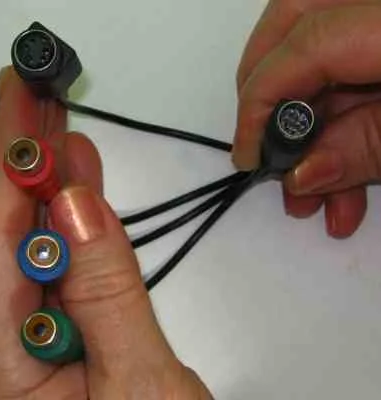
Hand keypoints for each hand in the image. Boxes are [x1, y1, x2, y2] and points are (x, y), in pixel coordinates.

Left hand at [0, 67, 211, 399]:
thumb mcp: (144, 387)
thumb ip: (109, 296)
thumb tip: (81, 207)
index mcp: (3, 373)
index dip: (7, 170)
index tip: (22, 111)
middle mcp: (0, 357)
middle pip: (2, 240)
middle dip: (18, 164)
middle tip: (31, 99)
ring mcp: (25, 349)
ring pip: (30, 251)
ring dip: (46, 189)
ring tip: (57, 132)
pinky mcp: (55, 341)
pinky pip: (54, 271)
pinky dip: (69, 226)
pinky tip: (77, 194)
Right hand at [233, 0, 380, 237]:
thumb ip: (369, 149)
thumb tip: (301, 174)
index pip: (304, 46)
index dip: (261, 105)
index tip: (247, 159)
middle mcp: (379, 2)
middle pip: (293, 20)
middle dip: (264, 92)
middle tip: (267, 154)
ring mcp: (377, 12)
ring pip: (316, 43)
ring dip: (308, 122)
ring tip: (314, 198)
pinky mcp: (379, 33)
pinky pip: (344, 57)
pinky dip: (338, 113)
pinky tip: (343, 171)